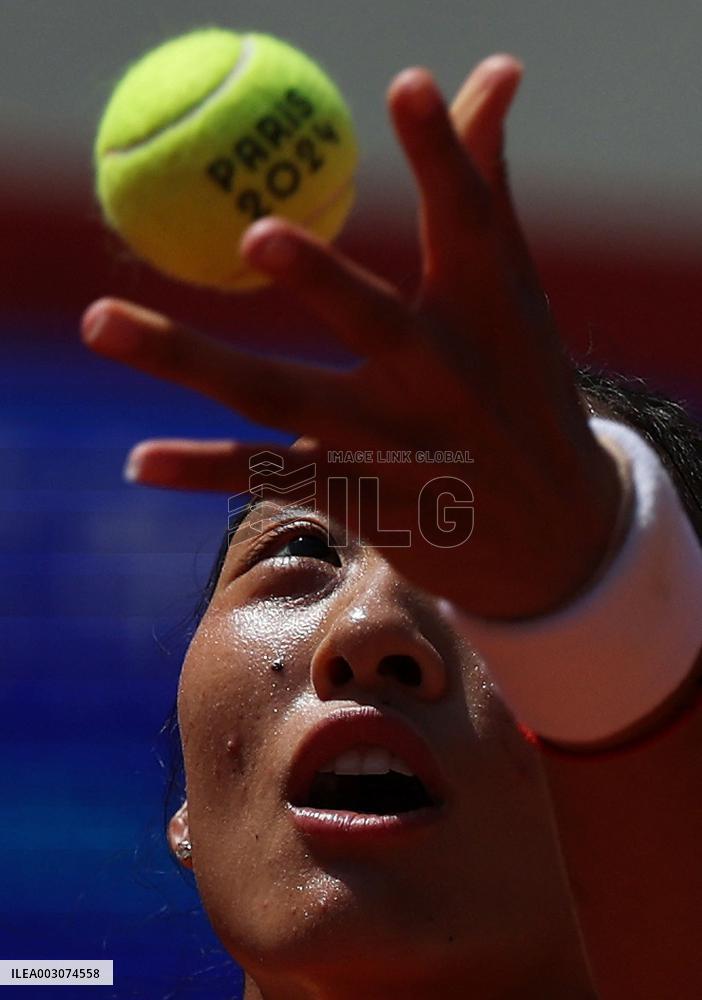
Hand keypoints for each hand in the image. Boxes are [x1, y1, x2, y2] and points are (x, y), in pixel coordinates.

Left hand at [81, 55, 621, 619]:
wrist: (558, 533)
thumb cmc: (520, 387)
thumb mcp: (511, 294)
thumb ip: (484, 185)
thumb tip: (494, 70)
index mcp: (489, 312)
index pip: (470, 220)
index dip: (443, 153)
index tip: (410, 85)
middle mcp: (446, 379)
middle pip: (372, 322)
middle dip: (321, 279)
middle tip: (259, 235)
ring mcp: (400, 446)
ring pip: (283, 400)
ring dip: (191, 361)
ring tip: (99, 322)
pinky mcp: (363, 498)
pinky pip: (270, 476)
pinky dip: (203, 468)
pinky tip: (137, 460)